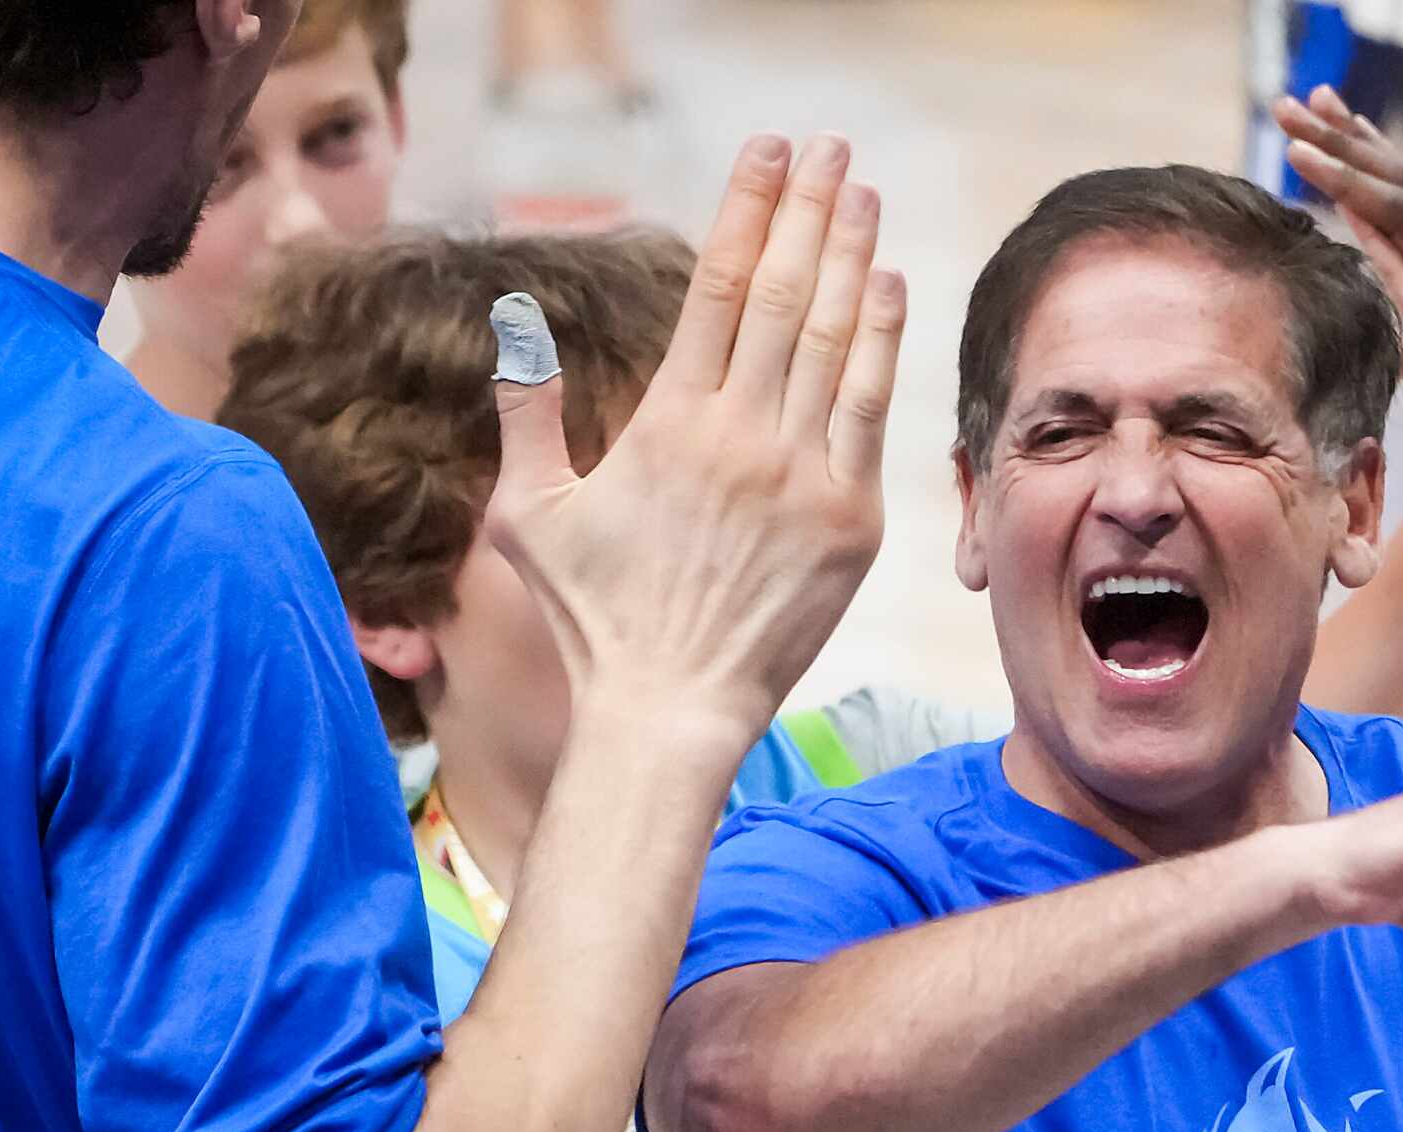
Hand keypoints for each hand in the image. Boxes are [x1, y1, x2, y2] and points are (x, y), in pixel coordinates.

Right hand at [481, 134, 906, 748]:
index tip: (769, 151)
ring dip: (854, 258)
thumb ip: (526, 411)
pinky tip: (888, 288)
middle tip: (832, 149)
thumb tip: (514, 323)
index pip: (719, 284)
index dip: (749, 207)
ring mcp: (803, 478)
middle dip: (811, 210)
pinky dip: (881, 343)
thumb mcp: (530, 512)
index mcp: (667, 421)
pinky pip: (870, 413)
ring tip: (865, 197)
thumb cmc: (592, 619)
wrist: (669, 711)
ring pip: (836, 343)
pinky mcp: (850, 523)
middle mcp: (741, 436)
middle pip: (787, 294)